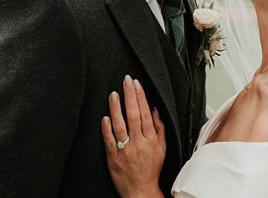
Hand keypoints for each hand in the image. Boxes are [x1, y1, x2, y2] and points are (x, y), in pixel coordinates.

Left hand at [101, 75, 165, 197]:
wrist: (140, 191)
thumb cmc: (151, 169)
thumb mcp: (162, 148)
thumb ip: (160, 128)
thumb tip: (156, 110)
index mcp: (151, 140)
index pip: (146, 113)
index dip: (141, 97)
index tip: (137, 84)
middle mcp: (139, 144)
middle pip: (134, 115)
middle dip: (130, 96)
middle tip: (126, 81)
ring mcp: (125, 151)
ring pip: (120, 126)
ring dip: (116, 108)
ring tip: (114, 94)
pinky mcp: (113, 159)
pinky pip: (109, 141)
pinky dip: (107, 129)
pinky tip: (105, 117)